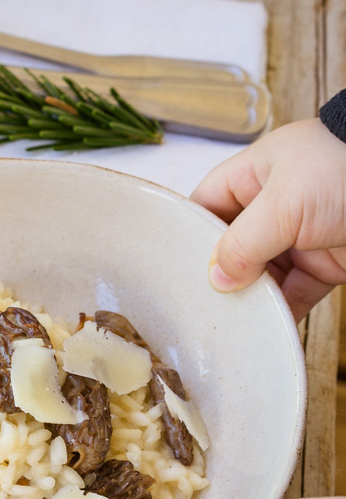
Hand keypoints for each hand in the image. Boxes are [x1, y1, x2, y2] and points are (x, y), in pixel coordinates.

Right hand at [190, 118, 345, 319]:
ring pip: (262, 274)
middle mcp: (274, 206)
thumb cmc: (345, 169)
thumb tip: (217, 279)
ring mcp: (301, 237)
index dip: (187, 234)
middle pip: (231, 247)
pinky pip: (295, 292)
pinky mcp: (327, 264)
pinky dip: (282, 311)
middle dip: (216, 276)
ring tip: (227, 324)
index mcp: (255, 175)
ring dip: (248, 299)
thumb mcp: (284, 203)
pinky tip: (264, 328)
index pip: (206, 205)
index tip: (169, 269)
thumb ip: (244, 242)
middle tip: (194, 306)